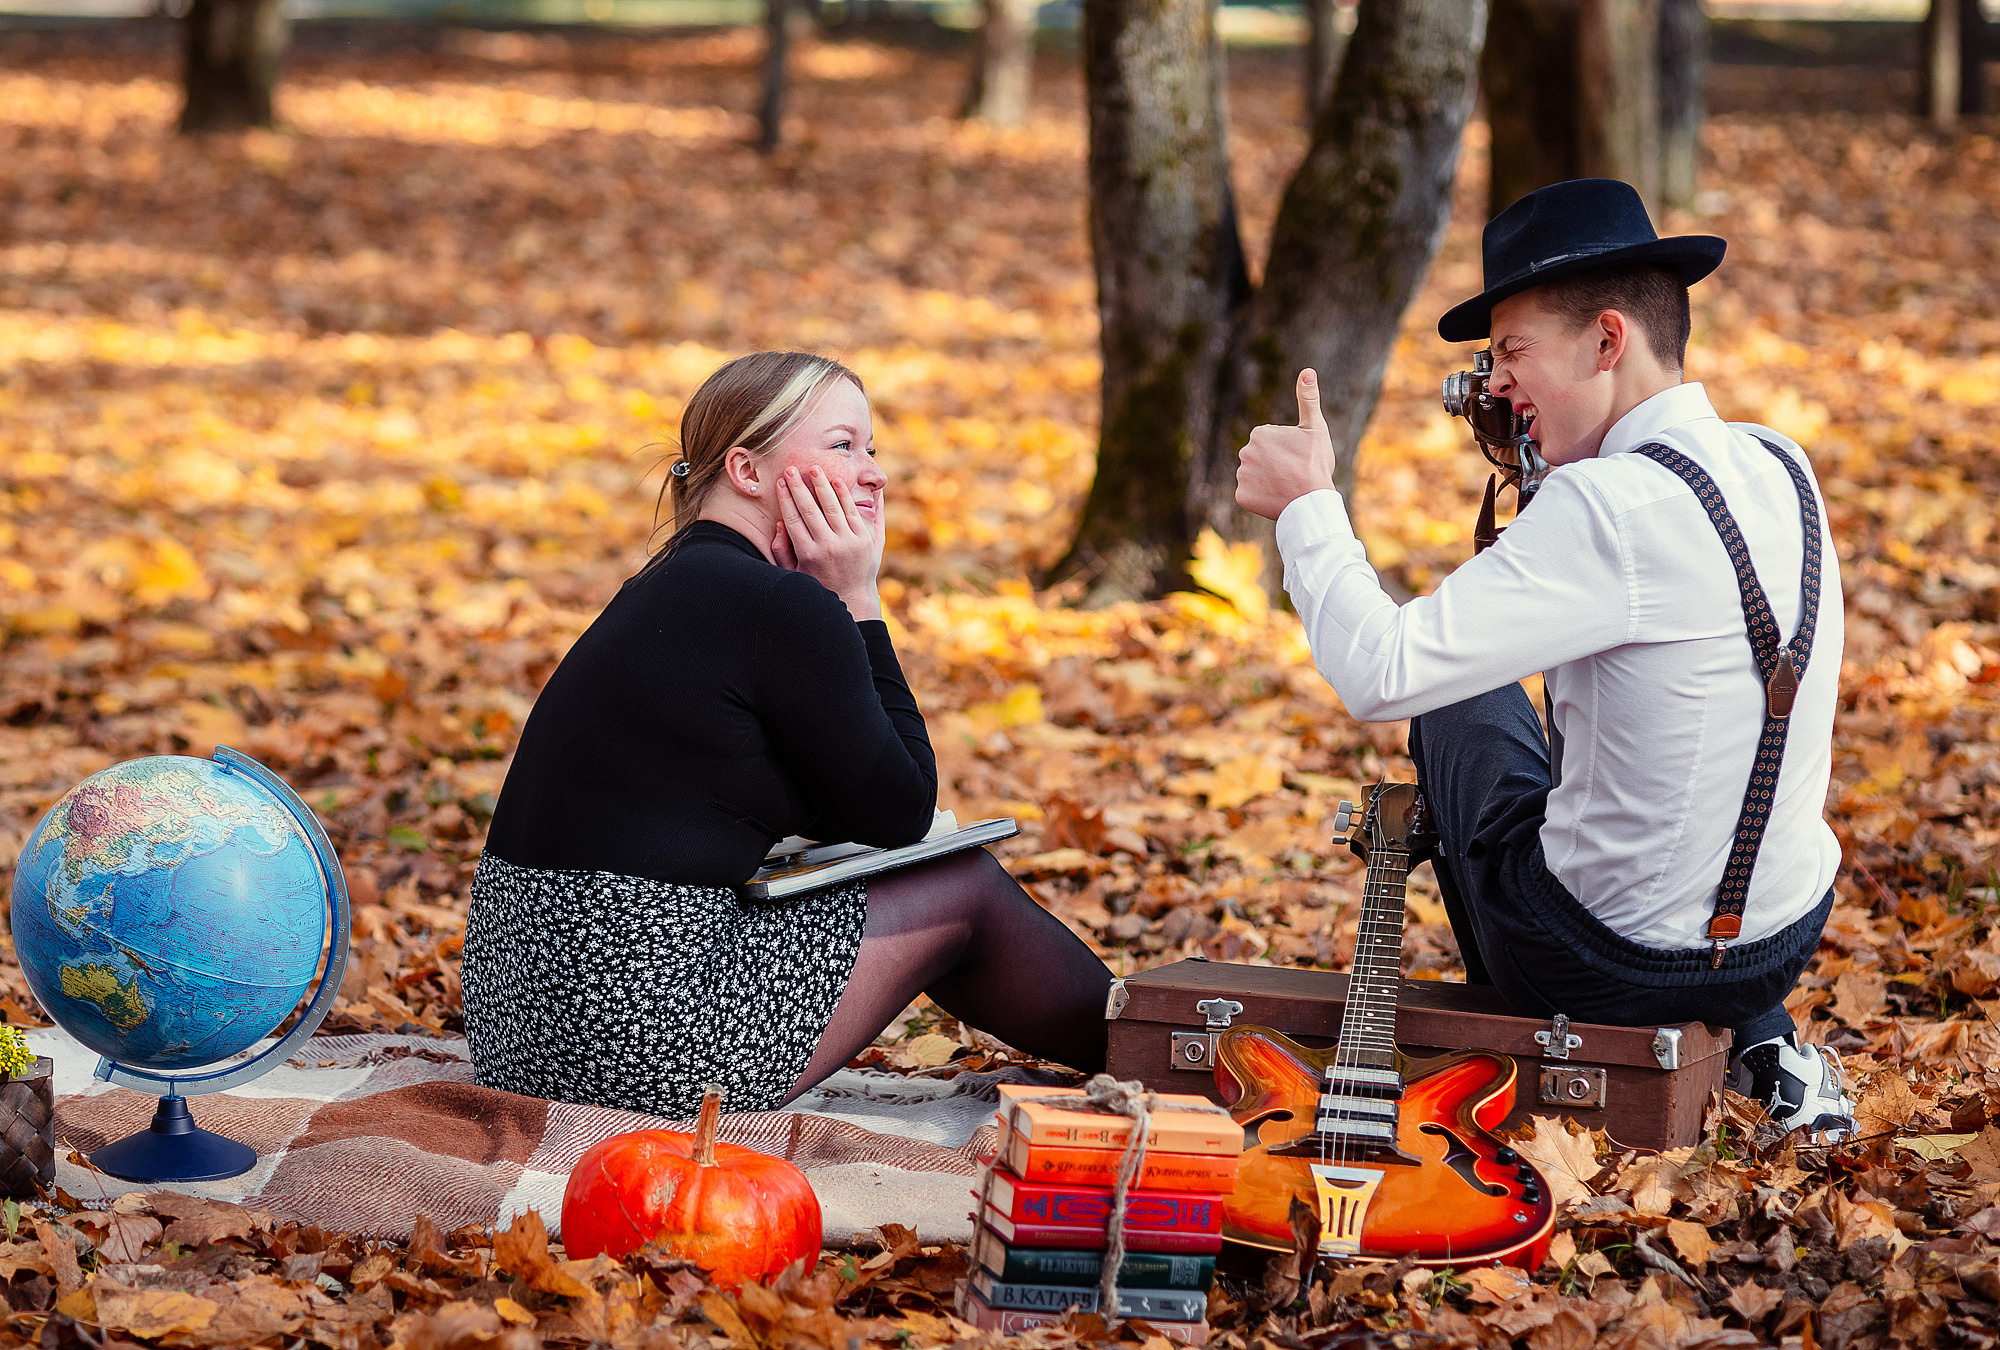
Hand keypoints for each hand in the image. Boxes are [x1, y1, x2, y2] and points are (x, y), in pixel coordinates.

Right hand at [775, 465, 881, 620]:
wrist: (853, 598)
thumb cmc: (818, 584)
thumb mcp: (794, 573)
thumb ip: (782, 551)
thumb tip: (778, 524)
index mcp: (809, 555)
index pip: (793, 519)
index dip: (786, 498)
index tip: (780, 482)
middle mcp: (828, 547)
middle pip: (810, 509)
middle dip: (799, 487)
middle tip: (791, 469)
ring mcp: (848, 542)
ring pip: (832, 507)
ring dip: (822, 485)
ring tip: (814, 469)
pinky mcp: (864, 540)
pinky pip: (852, 512)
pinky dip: (844, 496)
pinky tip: (835, 482)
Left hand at [1235, 368, 1338, 520]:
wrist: (1311, 501)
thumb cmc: (1315, 463)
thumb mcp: (1315, 427)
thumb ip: (1308, 399)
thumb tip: (1307, 371)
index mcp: (1259, 433)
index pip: (1270, 441)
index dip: (1287, 449)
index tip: (1297, 457)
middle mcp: (1244, 452)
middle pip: (1261, 458)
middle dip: (1274, 464)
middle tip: (1293, 472)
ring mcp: (1242, 476)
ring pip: (1255, 476)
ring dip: (1267, 480)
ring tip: (1286, 486)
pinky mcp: (1242, 496)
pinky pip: (1250, 494)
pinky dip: (1261, 497)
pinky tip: (1276, 497)